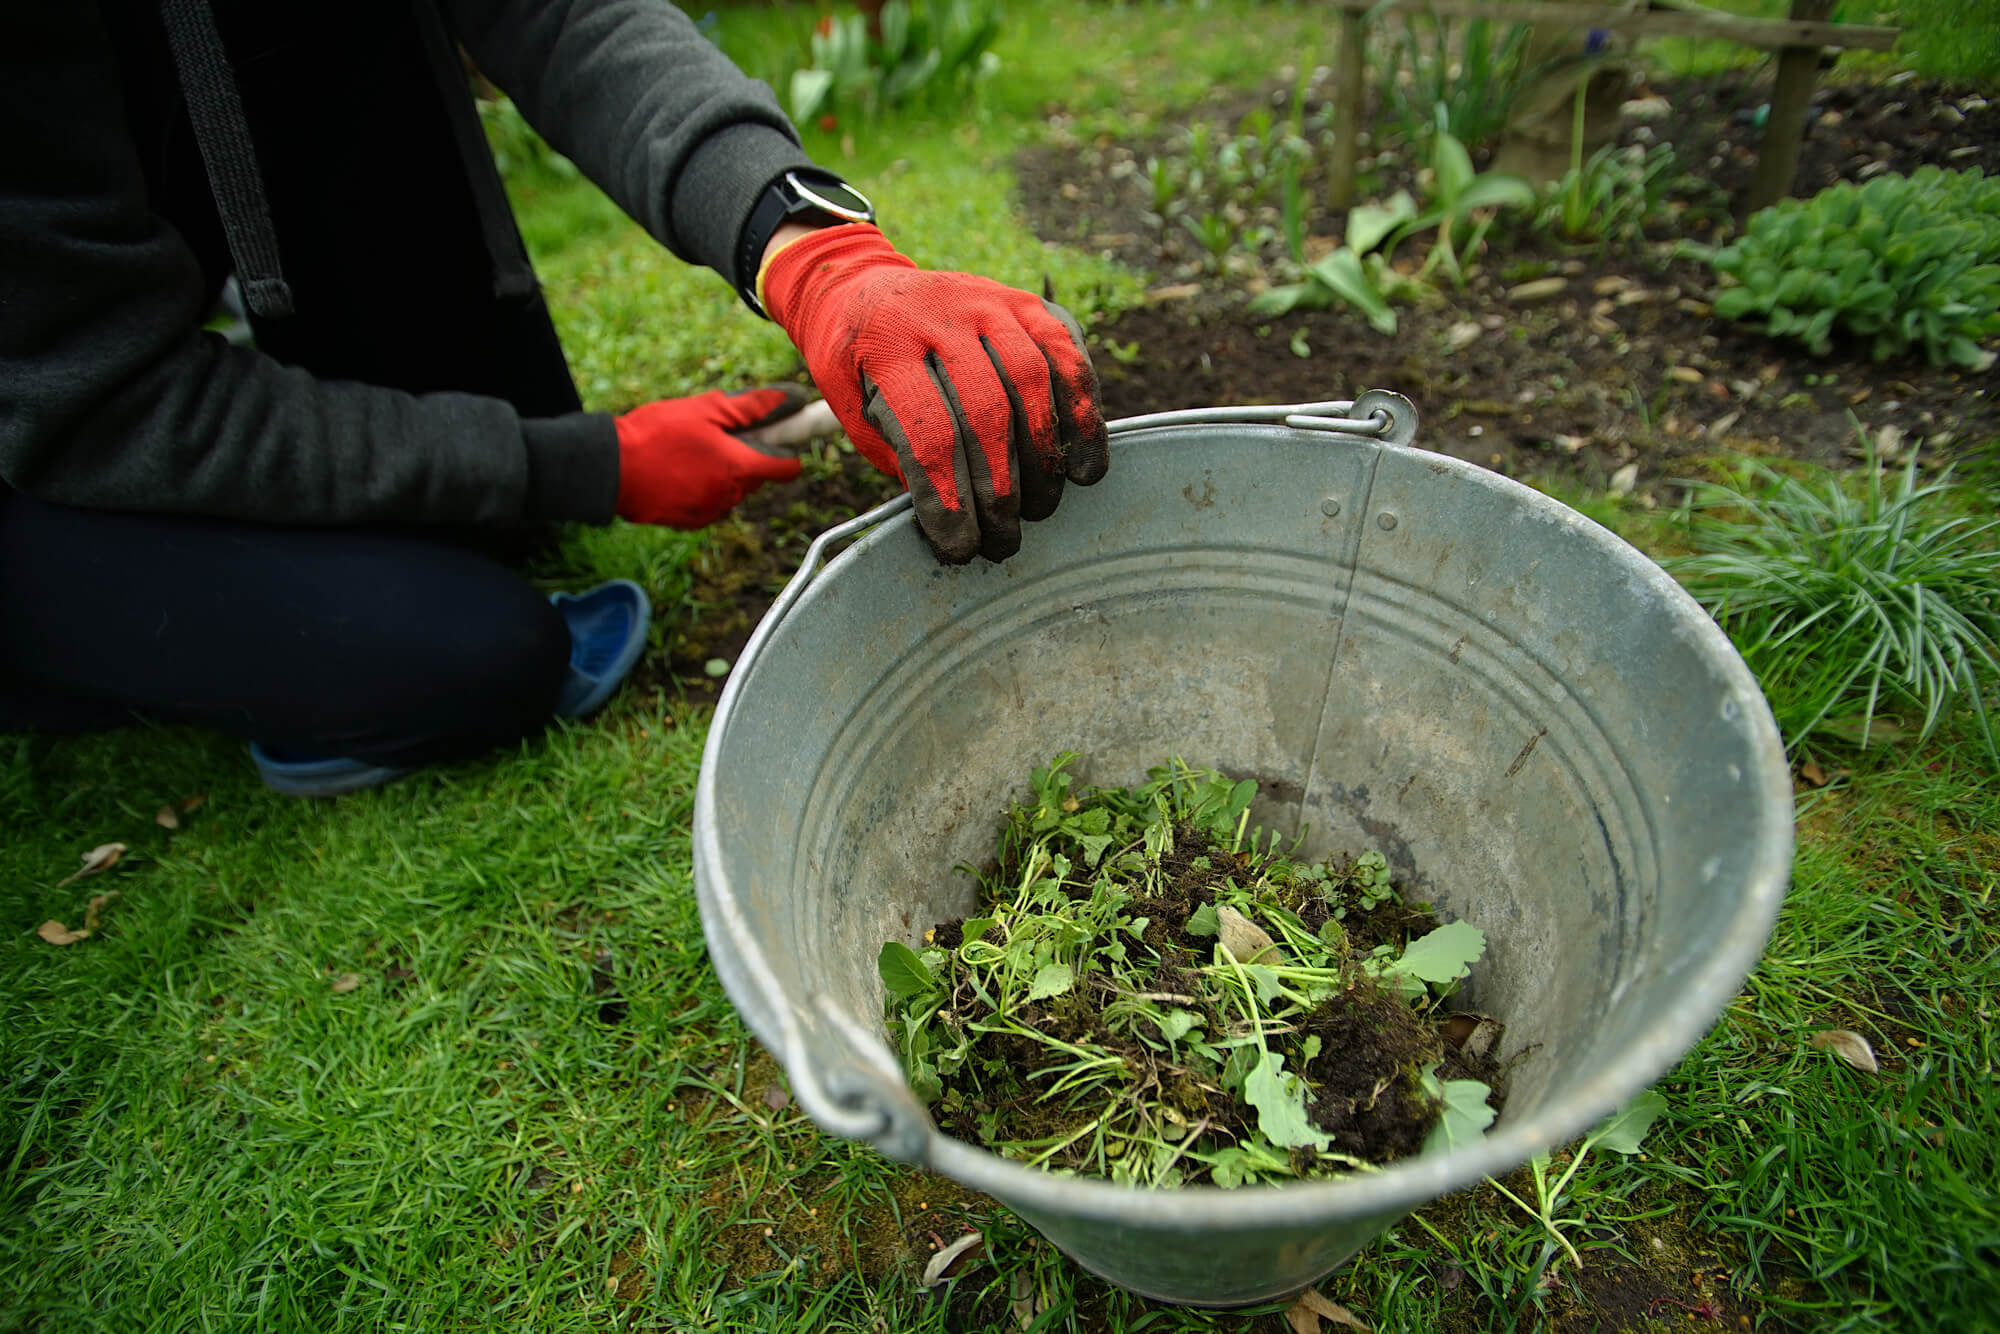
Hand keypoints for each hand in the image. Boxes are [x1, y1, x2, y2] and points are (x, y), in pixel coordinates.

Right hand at [613, 386, 818, 528]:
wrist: (610, 469)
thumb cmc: (657, 434)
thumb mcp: (706, 410)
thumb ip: (752, 407)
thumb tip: (790, 399)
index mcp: (740, 467)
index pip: (787, 468)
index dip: (786, 448)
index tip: (774, 434)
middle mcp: (732, 495)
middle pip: (758, 475)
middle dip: (746, 455)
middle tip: (716, 434)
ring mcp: (712, 511)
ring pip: (734, 489)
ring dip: (723, 472)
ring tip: (690, 452)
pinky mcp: (692, 522)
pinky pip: (712, 503)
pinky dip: (704, 488)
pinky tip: (679, 471)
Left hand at [760, 224, 1107, 564]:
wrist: (859, 286)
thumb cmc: (857, 366)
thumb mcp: (852, 409)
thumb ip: (898, 456)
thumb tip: (953, 520)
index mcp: (886, 345)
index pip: (927, 431)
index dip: (948, 498)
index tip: (960, 548)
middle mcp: (940, 313)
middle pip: (986, 410)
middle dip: (1000, 489)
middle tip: (1004, 540)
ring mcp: (988, 301)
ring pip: (1032, 380)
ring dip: (1044, 456)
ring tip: (1042, 508)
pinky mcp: (1026, 302)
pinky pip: (1067, 353)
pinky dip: (1081, 410)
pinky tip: (1082, 461)